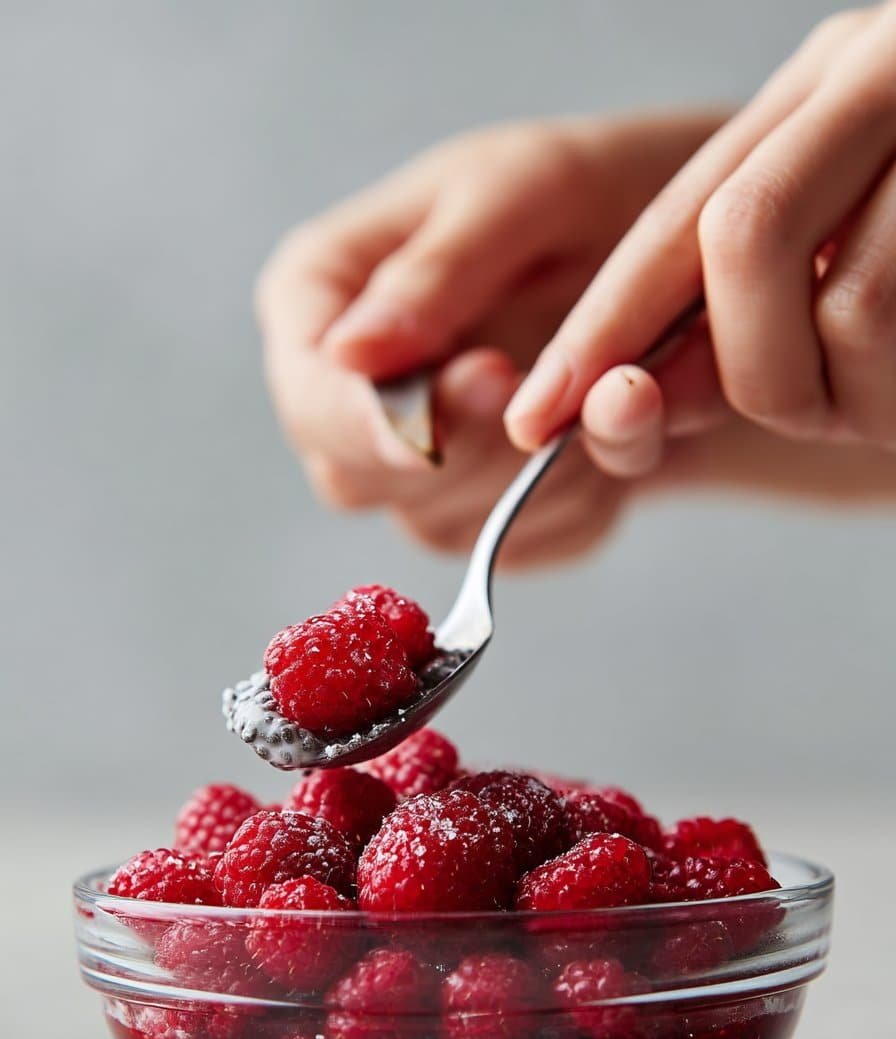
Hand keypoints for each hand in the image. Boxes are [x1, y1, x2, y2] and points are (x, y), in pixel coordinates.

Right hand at [255, 114, 721, 565]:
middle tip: (546, 391)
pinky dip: (571, 506)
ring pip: (433, 524)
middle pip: (353, 478)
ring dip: (529, 479)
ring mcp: (405, 463)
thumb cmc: (587, 192)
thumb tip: (347, 353)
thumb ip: (437, 271)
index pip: (305, 390)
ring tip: (598, 391)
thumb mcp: (521, 190)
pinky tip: (603, 437)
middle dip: (466, 450)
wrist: (681, 258)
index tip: (452, 419)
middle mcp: (346, 390)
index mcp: (319, 293)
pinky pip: (509, 548)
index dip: (364, 423)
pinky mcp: (474, 511)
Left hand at [505, 5, 895, 471]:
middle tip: (809, 412)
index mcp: (833, 87)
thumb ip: (747, 313)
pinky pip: (888, 318)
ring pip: (832, 299)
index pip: (677, 217)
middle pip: (734, 242)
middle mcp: (883, 71)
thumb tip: (636, 396)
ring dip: (852, 388)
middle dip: (735, 369)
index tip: (541, 417)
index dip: (602, 326)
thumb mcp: (852, 276)